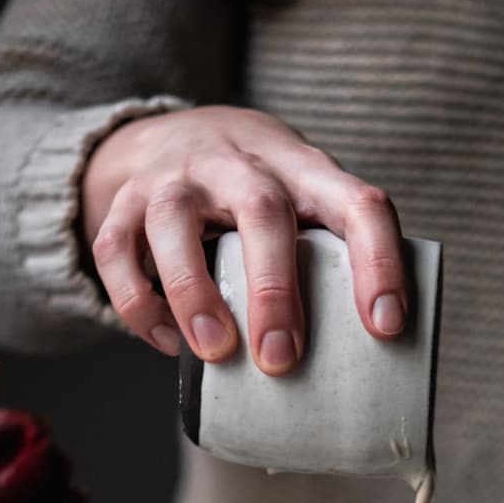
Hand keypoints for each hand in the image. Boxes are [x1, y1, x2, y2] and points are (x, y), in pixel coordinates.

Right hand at [81, 106, 407, 370]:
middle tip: (281, 358)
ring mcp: (177, 177)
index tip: (386, 327)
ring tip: (214, 351)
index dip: (379, 263)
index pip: (358, 204)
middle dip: (273, 290)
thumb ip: (330, 264)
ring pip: (175, 222)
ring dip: (193, 291)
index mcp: (305, 171)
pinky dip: (139, 302)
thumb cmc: (263, 195)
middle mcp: (241, 163)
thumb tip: (359, 369)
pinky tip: (168, 342)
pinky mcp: (125, 200)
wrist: (181, 133)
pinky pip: (117, 250)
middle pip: (262, 211)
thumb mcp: (307, 205)